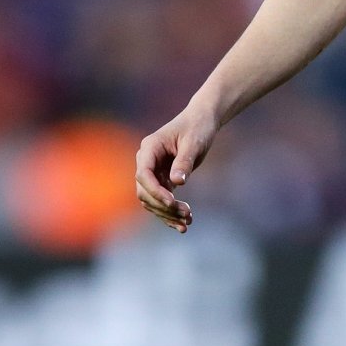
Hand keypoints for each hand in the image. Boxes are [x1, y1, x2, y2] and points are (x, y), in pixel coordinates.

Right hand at [134, 106, 218, 232]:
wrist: (202, 121)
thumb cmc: (198, 127)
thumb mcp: (194, 142)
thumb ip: (184, 161)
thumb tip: (177, 183)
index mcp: (149, 148)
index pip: (143, 174)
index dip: (155, 191)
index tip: (172, 202)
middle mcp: (146, 161)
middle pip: (145, 191)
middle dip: (164, 206)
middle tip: (186, 214)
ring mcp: (153, 171)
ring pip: (152, 199)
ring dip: (167, 213)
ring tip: (188, 222)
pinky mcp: (162, 178)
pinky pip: (162, 199)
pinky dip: (171, 212)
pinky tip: (184, 225)